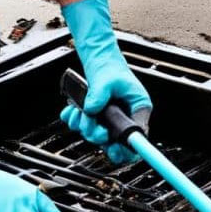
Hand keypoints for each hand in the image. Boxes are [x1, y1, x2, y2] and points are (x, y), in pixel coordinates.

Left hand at [61, 0, 151, 163]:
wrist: (99, 60)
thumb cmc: (110, 67)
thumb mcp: (107, 79)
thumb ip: (99, 95)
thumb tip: (91, 109)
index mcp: (137, 110)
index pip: (137, 138)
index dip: (127, 150)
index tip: (115, 151)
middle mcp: (125, 118)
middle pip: (114, 142)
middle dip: (97, 135)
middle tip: (90, 123)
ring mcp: (110, 121)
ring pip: (97, 137)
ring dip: (84, 126)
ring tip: (79, 111)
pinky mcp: (97, 120)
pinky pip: (84, 128)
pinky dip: (75, 121)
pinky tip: (73, 110)